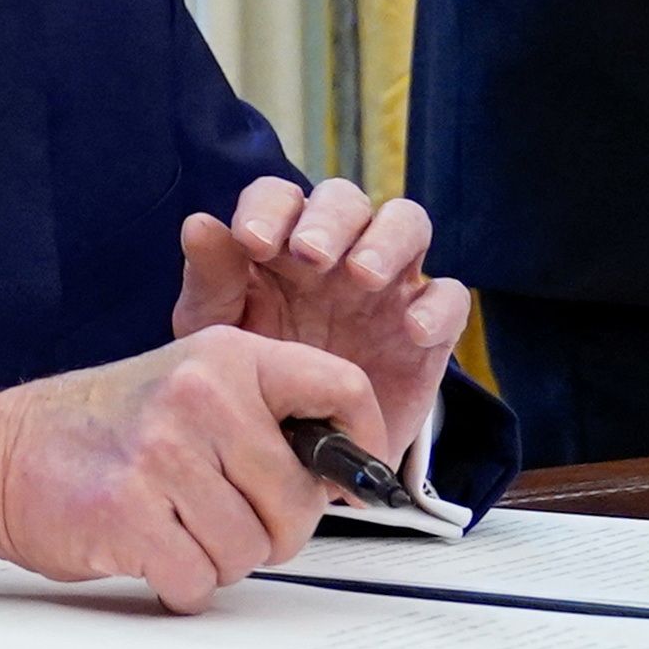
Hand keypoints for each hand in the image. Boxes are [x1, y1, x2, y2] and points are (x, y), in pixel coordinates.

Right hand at [0, 328, 379, 611]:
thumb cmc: (99, 431)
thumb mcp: (187, 386)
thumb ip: (264, 417)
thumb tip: (346, 478)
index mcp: (225, 356)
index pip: (342, 387)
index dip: (362, 446)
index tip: (348, 479)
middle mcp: (200, 394)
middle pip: (299, 500)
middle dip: (269, 530)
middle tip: (219, 513)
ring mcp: (163, 453)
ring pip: (251, 550)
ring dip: (217, 557)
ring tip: (171, 523)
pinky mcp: (130, 512)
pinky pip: (201, 580)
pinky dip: (179, 582)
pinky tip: (146, 547)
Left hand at [176, 174, 470, 460]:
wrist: (302, 452)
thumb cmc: (257, 373)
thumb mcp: (220, 332)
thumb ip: (211, 281)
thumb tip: (199, 223)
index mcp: (281, 242)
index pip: (279, 196)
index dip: (268, 207)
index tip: (252, 241)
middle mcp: (338, 251)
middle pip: (345, 200)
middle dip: (328, 219)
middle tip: (310, 253)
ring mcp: (388, 285)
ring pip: (406, 224)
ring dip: (386, 240)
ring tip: (362, 276)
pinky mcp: (428, 329)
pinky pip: (449, 297)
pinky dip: (437, 306)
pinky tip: (413, 330)